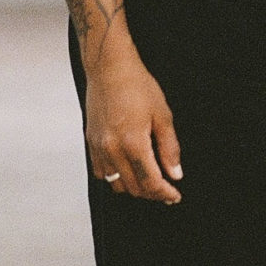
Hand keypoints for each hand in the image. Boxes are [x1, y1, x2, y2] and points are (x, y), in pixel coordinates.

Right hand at [85, 46, 182, 204]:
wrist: (109, 69)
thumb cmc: (136, 85)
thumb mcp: (163, 115)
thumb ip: (169, 148)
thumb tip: (175, 173)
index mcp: (133, 143)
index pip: (151, 182)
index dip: (165, 193)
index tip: (174, 196)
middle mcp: (112, 149)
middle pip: (134, 187)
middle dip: (152, 194)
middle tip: (166, 190)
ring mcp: (99, 147)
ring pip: (116, 184)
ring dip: (134, 188)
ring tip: (148, 181)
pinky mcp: (90, 143)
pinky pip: (101, 173)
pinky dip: (115, 178)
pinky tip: (128, 170)